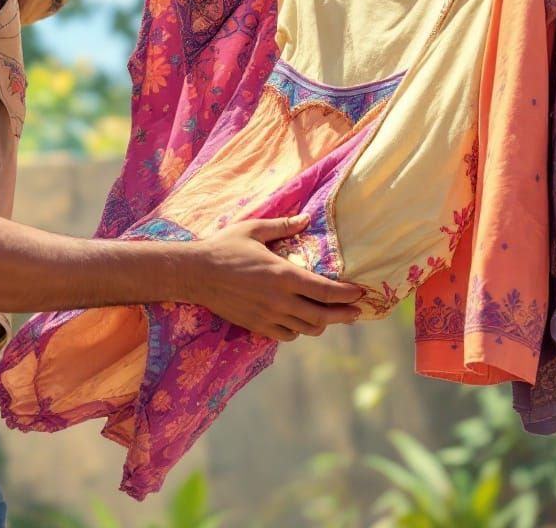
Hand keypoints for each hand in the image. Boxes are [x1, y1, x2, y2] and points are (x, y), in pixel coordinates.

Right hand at [189, 213, 361, 341]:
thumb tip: (307, 219)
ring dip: (322, 323)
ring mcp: (268, 316)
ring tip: (330, 315)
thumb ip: (283, 226)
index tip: (360, 292)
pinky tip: (300, 321)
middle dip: (343, 315)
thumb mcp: (254, 230)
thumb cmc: (224, 247)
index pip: (326, 291)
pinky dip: (299, 330)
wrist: (195, 273)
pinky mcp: (257, 326)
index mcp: (283, 275)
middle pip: (322, 316)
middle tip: (357, 311)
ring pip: (307, 328)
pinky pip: (287, 336)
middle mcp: (280, 300)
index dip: (347, 294)